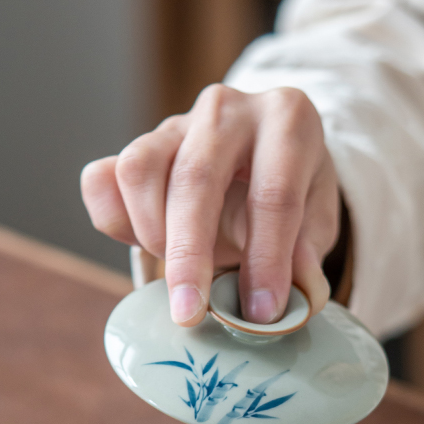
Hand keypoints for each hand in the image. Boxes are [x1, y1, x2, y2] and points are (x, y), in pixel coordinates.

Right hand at [80, 85, 338, 325]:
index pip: (274, 194)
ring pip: (139, 170)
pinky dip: (113, 219)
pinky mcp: (139, 144)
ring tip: (178, 273)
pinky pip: (103, 177)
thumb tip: (301, 292)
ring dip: (151, 234)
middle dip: (190, 256)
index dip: (266, 260)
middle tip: (190, 313)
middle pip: (196, 178)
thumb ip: (310, 253)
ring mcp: (177, 121)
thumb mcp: (319, 220)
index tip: (260, 314)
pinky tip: (142, 246)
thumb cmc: (296, 192)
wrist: (266, 159)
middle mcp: (228, 110)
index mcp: (288, 120)